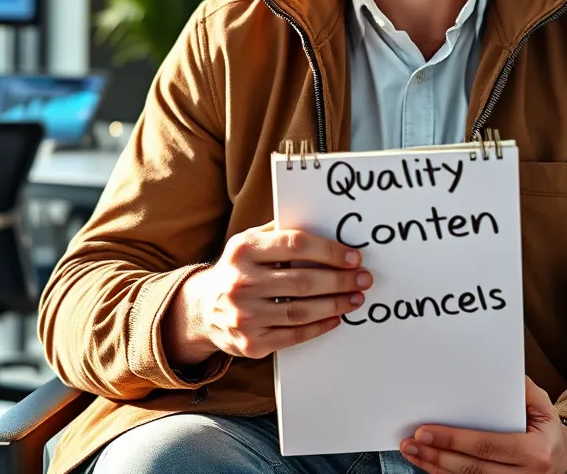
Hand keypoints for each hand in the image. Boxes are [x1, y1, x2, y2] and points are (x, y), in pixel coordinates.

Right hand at [162, 222, 371, 367]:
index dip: (329, 251)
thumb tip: (325, 223)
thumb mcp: (249, 241)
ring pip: (301, 311)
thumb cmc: (238, 268)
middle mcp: (241, 283)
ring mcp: (245, 316)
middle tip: (363, 278)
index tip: (353, 257)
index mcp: (244, 250)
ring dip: (336, 305)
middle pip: (303, 281)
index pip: (295, 245)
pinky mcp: (251, 343)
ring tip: (356, 298)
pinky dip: (319, 327)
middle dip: (340, 280)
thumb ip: (279, 231)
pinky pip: (293, 335)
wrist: (202, 309)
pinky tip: (336, 318)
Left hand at [400, 378, 566, 473]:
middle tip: (412, 441)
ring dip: (436, 467)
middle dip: (438, 454)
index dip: (454, 439)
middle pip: (472, 468)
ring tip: (413, 452)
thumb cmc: (546, 428)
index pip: (487, 445)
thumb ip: (521, 389)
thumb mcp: (541, 405)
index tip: (427, 430)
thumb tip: (495, 373)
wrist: (562, 459)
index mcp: (534, 451)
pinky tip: (429, 464)